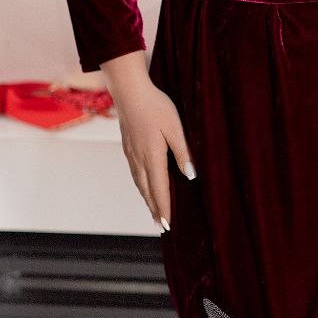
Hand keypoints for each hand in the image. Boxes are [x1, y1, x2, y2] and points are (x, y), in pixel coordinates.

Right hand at [113, 80, 196, 233]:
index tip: (167, 224)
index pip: (160, 188)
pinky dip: (140, 186)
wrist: (130, 91)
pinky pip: (134, 173)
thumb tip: (190, 175)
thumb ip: (182, 152)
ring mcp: (131, 153)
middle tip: (161, 225)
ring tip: (153, 212)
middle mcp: (139, 159)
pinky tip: (143, 187)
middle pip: (147, 190)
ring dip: (146, 199)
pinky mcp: (127, 147)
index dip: (164, 207)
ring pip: (138, 183)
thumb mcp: (175, 128)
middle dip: (154, 209)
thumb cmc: (155, 106)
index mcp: (153, 156)